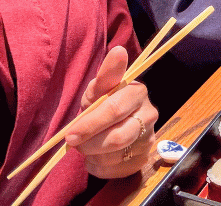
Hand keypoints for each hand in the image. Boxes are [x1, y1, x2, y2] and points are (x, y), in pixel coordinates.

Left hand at [65, 46, 157, 177]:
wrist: (113, 124)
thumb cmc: (103, 101)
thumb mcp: (100, 88)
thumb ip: (108, 73)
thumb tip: (119, 51)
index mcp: (138, 92)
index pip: (114, 110)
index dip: (90, 124)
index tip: (70, 134)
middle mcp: (150, 114)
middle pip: (116, 137)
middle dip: (89, 142)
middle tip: (73, 142)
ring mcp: (150, 138)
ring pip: (115, 155)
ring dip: (93, 154)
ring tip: (88, 145)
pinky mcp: (144, 159)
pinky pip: (116, 170)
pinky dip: (99, 166)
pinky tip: (97, 156)